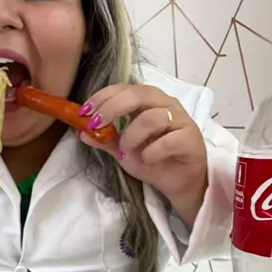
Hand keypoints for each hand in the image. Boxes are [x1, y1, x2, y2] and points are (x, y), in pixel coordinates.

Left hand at [79, 83, 207, 226]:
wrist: (179, 182)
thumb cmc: (154, 160)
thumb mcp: (124, 151)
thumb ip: (106, 140)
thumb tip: (82, 132)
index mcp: (148, 101)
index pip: (124, 89)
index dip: (102, 97)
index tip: (84, 112)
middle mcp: (165, 104)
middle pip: (138, 95)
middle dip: (113, 108)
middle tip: (97, 125)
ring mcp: (180, 120)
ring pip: (152, 117)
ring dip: (132, 135)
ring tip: (125, 152)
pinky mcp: (190, 138)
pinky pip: (170, 140)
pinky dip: (153, 150)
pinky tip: (146, 159)